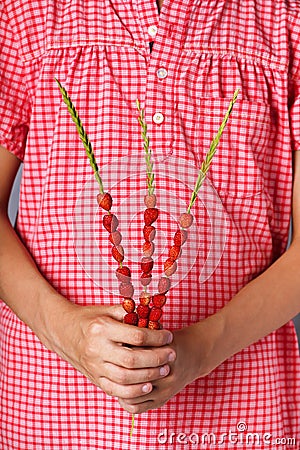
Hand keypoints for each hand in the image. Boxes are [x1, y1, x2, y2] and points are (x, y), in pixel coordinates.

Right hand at [41, 300, 174, 399]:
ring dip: (149, 376)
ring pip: (125, 378)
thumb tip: (152, 314)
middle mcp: (97, 349)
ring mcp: (94, 366)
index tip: (169, 336)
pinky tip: (147, 385)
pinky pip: (115, 390)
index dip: (157, 337)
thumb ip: (129, 312)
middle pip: (132, 359)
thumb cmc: (90, 319)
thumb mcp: (107, 309)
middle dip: (156, 358)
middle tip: (171, 354)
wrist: (64, 333)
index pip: (136, 335)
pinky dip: (133, 391)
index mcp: (102, 328)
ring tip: (164, 369)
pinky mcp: (95, 379)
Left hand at [118, 322, 214, 413]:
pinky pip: (136, 407)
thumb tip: (115, 329)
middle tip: (107, 361)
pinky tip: (121, 389)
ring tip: (111, 376)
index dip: (122, 351)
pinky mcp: (161, 401)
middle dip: (118, 369)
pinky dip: (125, 400)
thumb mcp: (157, 330)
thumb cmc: (168, 340)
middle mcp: (167, 373)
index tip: (112, 346)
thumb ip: (139, 328)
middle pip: (134, 375)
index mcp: (167, 351)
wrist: (191, 356)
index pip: (137, 355)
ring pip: (132, 394)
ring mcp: (165, 390)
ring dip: (120, 387)